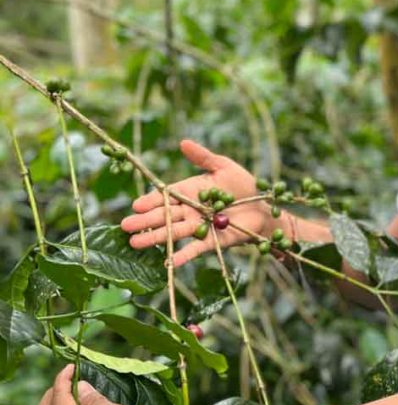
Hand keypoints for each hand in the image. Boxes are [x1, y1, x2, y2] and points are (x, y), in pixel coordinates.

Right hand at [121, 139, 274, 266]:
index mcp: (190, 192)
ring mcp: (199, 227)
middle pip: (165, 216)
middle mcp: (190, 211)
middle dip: (145, 221)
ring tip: (135, 243)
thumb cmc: (244, 186)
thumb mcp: (224, 167)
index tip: (136, 205)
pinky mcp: (211, 242)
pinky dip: (182, 255)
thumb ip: (203, 157)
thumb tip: (183, 143)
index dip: (151, 201)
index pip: (166, 196)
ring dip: (155, 238)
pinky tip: (168, 262)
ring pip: (174, 233)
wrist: (264, 208)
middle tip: (125, 226)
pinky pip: (195, 249)